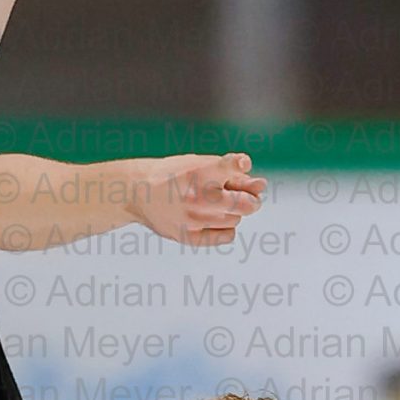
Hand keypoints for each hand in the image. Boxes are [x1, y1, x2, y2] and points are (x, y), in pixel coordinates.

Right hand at [135, 153, 265, 247]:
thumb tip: (262, 185)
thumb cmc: (175, 175)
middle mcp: (197, 196)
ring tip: (218, 205)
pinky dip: (227, 228)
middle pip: (246, 204)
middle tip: (245, 197)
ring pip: (236, 219)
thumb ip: (232, 173)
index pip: (235, 167)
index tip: (241, 165)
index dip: (241, 165)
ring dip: (234, 211)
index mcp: (198, 171)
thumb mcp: (199, 163)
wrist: (137, 191)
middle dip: (250, 200)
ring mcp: (193, 219)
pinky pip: (227, 236)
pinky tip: (215, 220)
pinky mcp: (189, 236)